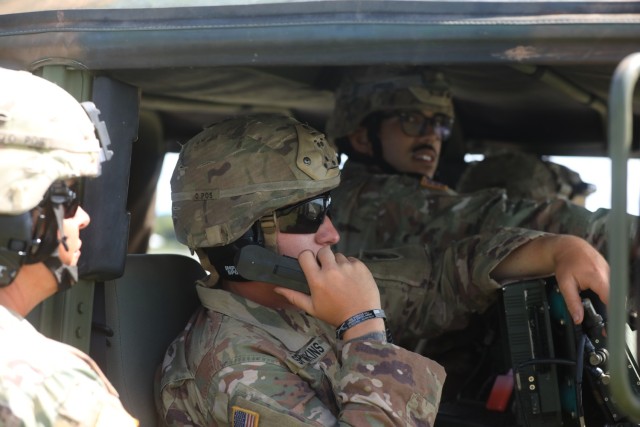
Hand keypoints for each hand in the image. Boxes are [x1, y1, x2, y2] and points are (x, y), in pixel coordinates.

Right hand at [273, 246, 383, 331]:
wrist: (361, 319)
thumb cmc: (334, 314)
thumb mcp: (312, 308)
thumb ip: (294, 296)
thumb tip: (277, 288)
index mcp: (317, 279)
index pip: (306, 255)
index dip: (306, 257)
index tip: (310, 263)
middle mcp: (331, 269)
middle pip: (323, 251)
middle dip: (323, 258)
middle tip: (327, 269)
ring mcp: (347, 267)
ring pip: (339, 256)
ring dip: (338, 263)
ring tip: (341, 277)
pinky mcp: (361, 267)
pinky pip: (352, 260)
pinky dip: (351, 266)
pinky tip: (352, 278)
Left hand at [493, 234, 609, 323]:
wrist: (569, 247)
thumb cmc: (566, 263)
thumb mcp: (565, 284)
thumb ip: (572, 302)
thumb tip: (578, 318)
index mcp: (598, 278)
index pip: (611, 301)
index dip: (611, 316)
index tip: (608, 329)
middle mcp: (608, 275)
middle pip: (616, 299)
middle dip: (611, 314)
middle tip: (604, 328)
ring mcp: (611, 273)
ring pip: (615, 294)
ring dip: (610, 305)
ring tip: (604, 316)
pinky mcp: (610, 273)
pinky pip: (612, 288)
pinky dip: (607, 296)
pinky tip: (601, 301)